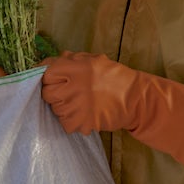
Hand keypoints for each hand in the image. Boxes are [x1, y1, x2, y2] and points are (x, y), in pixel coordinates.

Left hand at [40, 51, 183, 171]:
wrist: (136, 99)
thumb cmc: (114, 76)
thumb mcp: (94, 59)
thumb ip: (71, 59)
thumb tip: (49, 62)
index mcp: (77, 67)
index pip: (46, 72)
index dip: (46, 76)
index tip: (51, 80)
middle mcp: (75, 85)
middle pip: (47, 93)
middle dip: (53, 93)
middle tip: (66, 93)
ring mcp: (79, 106)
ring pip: (56, 110)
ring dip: (63, 107)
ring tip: (79, 103)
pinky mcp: (84, 122)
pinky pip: (66, 124)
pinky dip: (71, 121)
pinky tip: (83, 114)